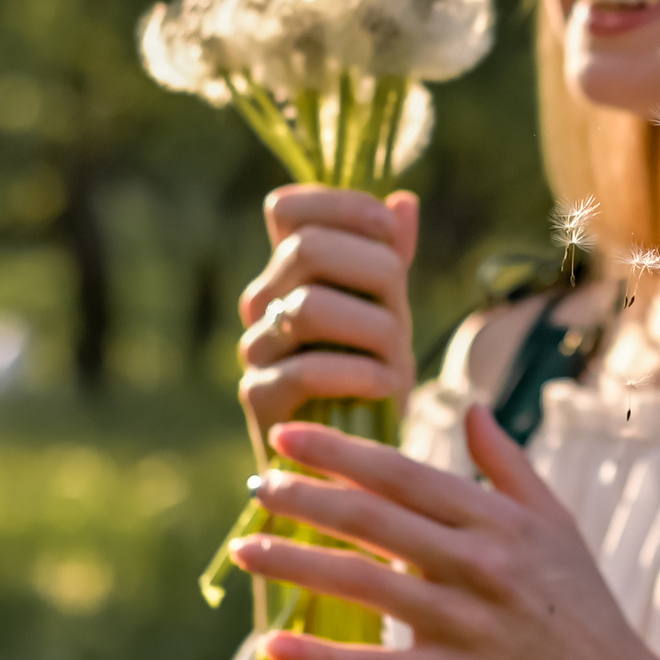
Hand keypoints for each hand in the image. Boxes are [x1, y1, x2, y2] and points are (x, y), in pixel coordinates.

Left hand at [230, 406, 659, 659]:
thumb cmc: (581, 606)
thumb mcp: (557, 524)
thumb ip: (509, 466)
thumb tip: (471, 409)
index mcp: (500, 522)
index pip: (405, 475)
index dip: (341, 453)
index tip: (291, 438)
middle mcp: (480, 565)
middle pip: (373, 520)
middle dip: (305, 499)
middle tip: (257, 486)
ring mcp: (466, 624)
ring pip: (362, 585)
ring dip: (295, 564)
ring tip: (246, 550)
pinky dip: (321, 657)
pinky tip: (274, 644)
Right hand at [237, 185, 419, 433]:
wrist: (354, 456)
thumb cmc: (373, 375)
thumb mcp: (390, 310)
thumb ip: (392, 257)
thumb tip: (402, 203)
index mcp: (289, 271)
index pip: (287, 208)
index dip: (342, 207)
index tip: (387, 233)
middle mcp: (264, 301)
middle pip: (310, 248)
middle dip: (377, 273)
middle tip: (401, 313)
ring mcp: (257, 348)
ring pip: (310, 305)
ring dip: (375, 329)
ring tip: (397, 359)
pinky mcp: (259, 398)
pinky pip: (308, 370)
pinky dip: (362, 375)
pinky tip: (386, 386)